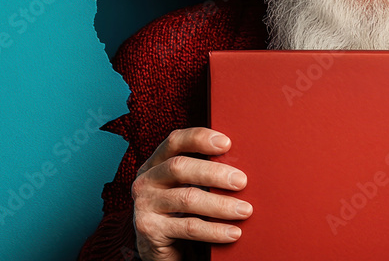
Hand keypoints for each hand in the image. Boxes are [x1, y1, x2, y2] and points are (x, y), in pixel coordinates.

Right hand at [131, 127, 250, 260]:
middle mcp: (146, 180)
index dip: (199, 138)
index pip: (174, 142)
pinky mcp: (149, 229)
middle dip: (214, 173)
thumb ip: (201, 175)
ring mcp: (144, 204)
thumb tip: (240, 169)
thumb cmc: (178, 215)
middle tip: (241, 181)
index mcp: (155, 164)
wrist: (158, 250)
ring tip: (244, 210)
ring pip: (187, 198)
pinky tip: (233, 232)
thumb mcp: (184, 189)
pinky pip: (189, 227)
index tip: (227, 143)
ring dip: (220, 204)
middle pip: (179, 167)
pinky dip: (214, 230)